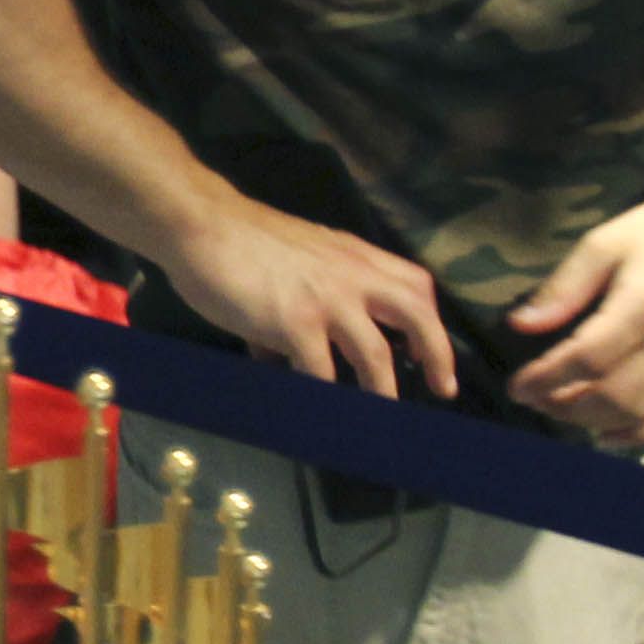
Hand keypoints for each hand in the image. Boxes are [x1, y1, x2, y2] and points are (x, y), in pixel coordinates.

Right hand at [162, 188, 456, 401]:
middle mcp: (351, 275)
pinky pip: (322, 372)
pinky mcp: (294, 323)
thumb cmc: (239, 241)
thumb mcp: (292, 261)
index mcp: (354, 257)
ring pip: (376, 353)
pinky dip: (325, 398)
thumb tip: (276, 354)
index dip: (430, 321)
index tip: (429, 353)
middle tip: (442, 388)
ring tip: (382, 419)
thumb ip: (300, 303)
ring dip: (382, 391)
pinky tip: (321, 414)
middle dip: (437, 353)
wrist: (201, 225)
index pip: (414, 284)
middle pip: (416, 314)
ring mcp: (326, 300)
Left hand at [502, 183, 643, 446]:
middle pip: (612, 396)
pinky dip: (637, 433)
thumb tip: (520, 325)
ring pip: (640, 414)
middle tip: (535, 398)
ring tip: (562, 408)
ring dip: (593, 421)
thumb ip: (563, 288)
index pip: (587, 360)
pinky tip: (606, 431)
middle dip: (563, 404)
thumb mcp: (603, 244)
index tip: (517, 386)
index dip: (546, 379)